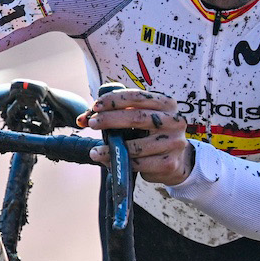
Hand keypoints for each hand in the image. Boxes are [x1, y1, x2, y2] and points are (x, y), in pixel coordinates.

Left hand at [80, 90, 195, 185]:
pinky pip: (139, 164)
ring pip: (136, 146)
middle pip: (137, 117)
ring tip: (94, 151)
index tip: (95, 106)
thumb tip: (82, 119)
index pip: (138, 97)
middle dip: (110, 120)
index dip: (114, 100)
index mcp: (166, 103)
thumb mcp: (139, 118)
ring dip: (111, 149)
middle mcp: (174, 121)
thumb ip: (113, 113)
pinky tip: (109, 162)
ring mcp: (174, 143)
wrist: (176, 159)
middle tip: (92, 124)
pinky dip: (121, 163)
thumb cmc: (151, 134)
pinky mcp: (169, 163)